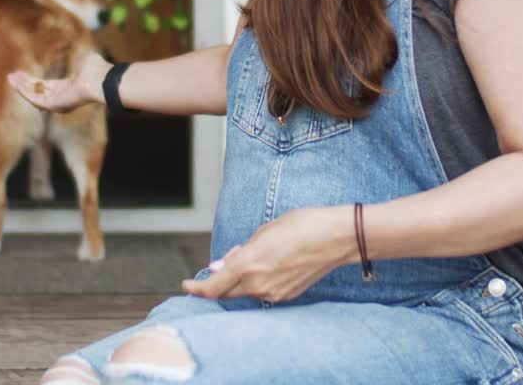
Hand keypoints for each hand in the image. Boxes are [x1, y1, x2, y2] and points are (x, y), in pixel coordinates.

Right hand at [7, 52, 110, 112]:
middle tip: (11, 76)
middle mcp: (62, 98)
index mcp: (68, 88)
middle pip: (37, 91)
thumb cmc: (95, 69)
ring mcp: (57, 103)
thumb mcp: (84, 60)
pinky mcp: (53, 105)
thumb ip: (80, 60)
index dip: (33, 80)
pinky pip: (35, 98)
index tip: (21, 73)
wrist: (100, 78)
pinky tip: (16, 83)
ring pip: (34, 96)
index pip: (46, 86)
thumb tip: (84, 55)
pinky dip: (24, 91)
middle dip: (24, 84)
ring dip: (21, 87)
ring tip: (10, 78)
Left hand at [181, 206, 357, 303]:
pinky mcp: (286, 296)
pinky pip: (262, 292)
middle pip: (226, 292)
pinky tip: (270, 264)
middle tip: (222, 264)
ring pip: (245, 292)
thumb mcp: (263, 232)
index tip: (186, 285)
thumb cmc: (300, 226)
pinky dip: (257, 282)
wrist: (336, 238)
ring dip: (240, 279)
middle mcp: (257, 284)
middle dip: (218, 282)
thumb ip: (238, 253)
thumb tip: (220, 267)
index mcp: (247, 265)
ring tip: (256, 255)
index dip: (196, 289)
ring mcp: (273, 293)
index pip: (212, 287)